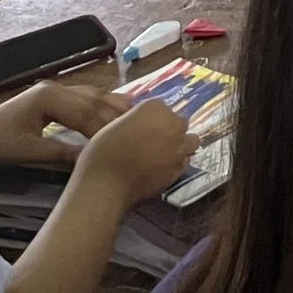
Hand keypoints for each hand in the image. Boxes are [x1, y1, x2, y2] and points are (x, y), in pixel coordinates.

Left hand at [0, 80, 134, 171]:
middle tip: (136, 134)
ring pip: (92, 96)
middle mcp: (56, 87)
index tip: (122, 146)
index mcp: (50, 97)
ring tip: (133, 123)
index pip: (87, 112)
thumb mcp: (29, 152)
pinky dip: (101, 107)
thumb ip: (62, 153)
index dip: (105, 130)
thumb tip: (93, 159)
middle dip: (114, 117)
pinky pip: (84, 98)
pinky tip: (114, 114)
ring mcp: (55, 90)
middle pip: (94, 100)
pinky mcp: (53, 97)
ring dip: (111, 109)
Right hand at [76, 99, 195, 204]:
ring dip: (180, 144)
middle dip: (169, 129)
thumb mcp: (116, 125)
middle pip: (179, 121)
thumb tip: (142, 125)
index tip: (143, 128)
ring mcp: (179, 146)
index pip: (161, 107)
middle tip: (153, 141)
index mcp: (155, 107)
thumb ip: (136, 121)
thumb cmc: (103, 152)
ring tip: (164, 154)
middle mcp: (173, 123)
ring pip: (190, 140)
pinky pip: (184, 161)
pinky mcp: (179, 168)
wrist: (106, 184)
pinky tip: (163, 169)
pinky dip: (176, 163)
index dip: (152, 118)